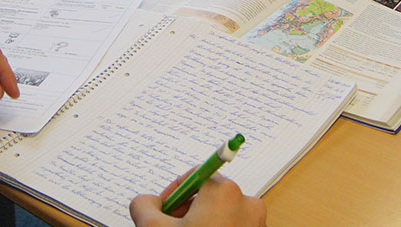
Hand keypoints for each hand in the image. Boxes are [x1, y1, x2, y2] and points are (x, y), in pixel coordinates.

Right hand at [128, 171, 265, 226]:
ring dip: (201, 224)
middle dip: (186, 212)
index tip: (162, 211)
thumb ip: (143, 206)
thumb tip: (146, 202)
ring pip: (221, 214)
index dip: (172, 194)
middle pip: (208, 196)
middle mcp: (246, 203)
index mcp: (224, 191)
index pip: (194, 178)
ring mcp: (256, 224)